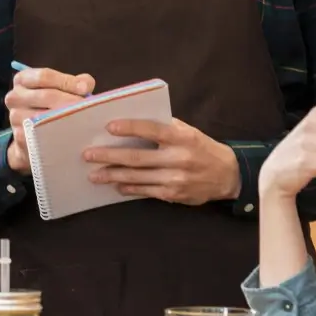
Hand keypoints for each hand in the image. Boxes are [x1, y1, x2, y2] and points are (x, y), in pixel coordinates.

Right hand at [4, 67, 94, 174]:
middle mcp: (14, 96)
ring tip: (83, 120)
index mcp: (23, 79)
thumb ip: (75, 83)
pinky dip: (59, 133)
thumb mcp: (61, 89)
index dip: (67, 81)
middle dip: (70, 101)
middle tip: (88, 107)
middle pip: (46, 95)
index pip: (44, 76)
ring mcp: (15, 118)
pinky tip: (72, 133)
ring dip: (66, 118)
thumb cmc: (50, 106)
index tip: (85, 89)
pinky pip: (41, 134)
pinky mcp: (20, 137)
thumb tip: (86, 85)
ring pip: (43, 116)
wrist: (33, 136)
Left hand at [82, 118, 239, 203]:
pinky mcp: (173, 194)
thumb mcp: (189, 131)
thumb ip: (165, 127)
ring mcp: (175, 178)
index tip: (108, 126)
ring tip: (94, 174)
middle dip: (109, 156)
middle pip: (137, 157)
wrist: (227, 175)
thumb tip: (133, 121)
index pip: (151, 129)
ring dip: (113, 176)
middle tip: (88, 155)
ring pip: (137, 177)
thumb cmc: (202, 148)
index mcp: (181, 137)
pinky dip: (128, 188)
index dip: (129, 128)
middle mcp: (178, 158)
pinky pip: (145, 191)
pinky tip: (115, 186)